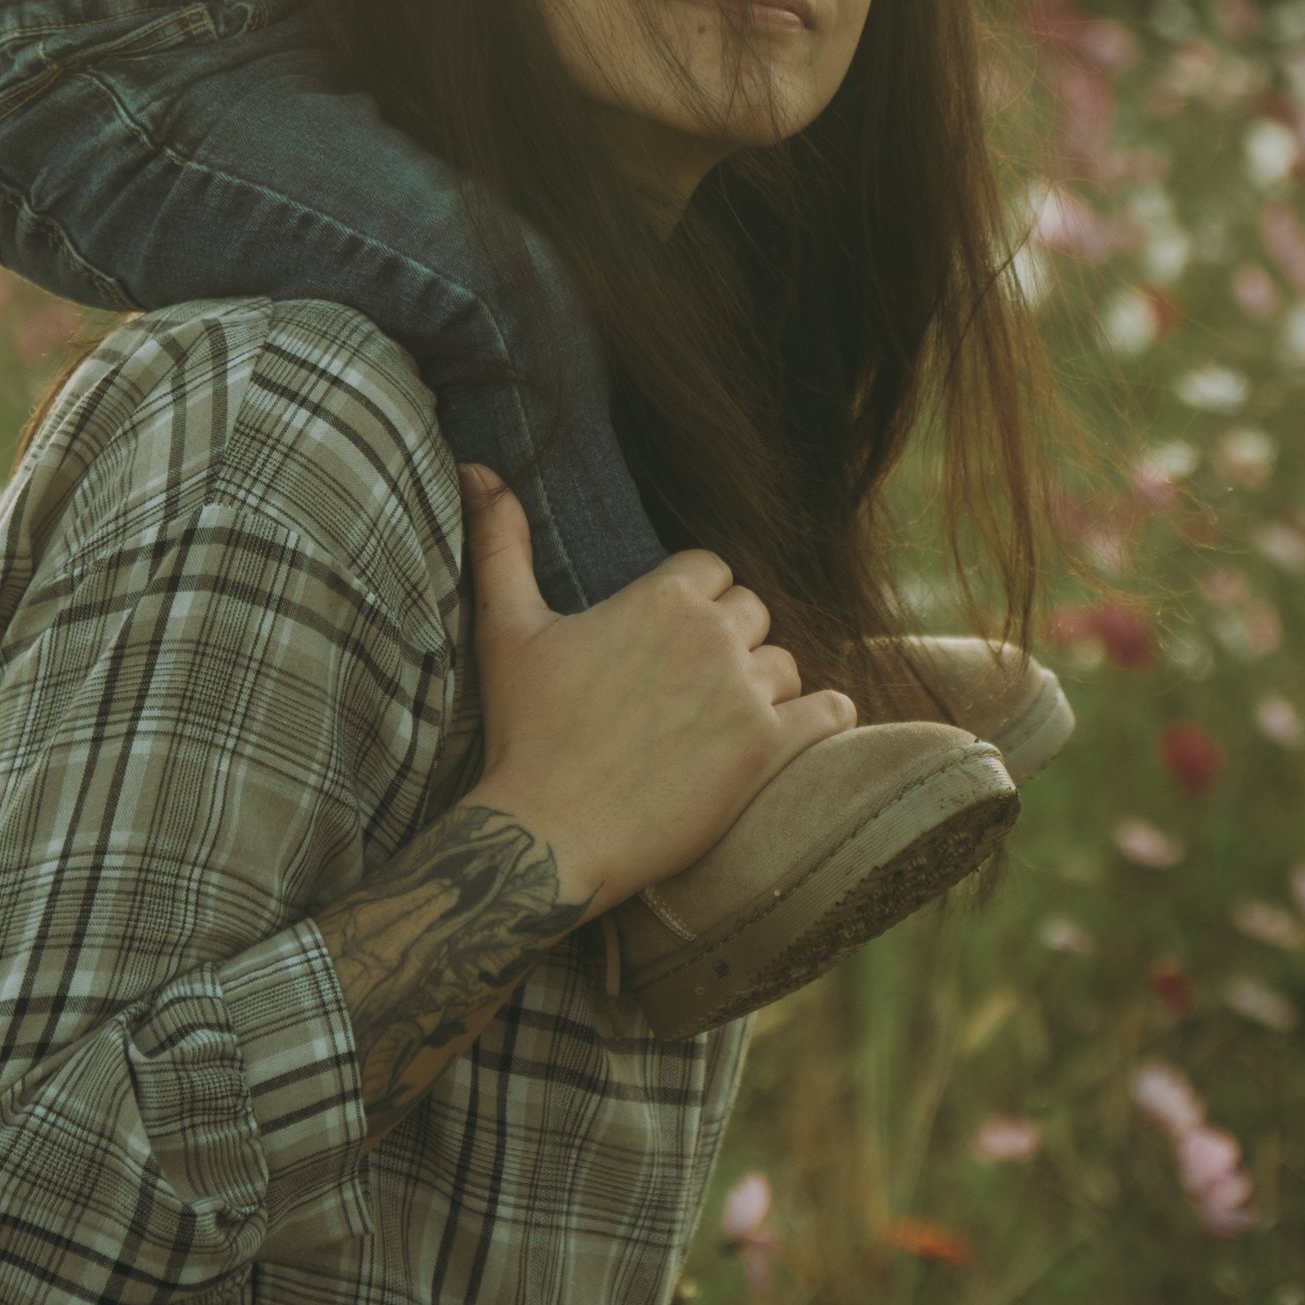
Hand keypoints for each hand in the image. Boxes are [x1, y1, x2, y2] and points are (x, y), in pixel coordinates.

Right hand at [456, 467, 855, 916]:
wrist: (547, 836)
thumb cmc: (525, 733)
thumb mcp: (506, 627)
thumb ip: (500, 541)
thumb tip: (476, 468)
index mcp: (662, 596)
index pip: (713, 568)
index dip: (694, 599)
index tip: (670, 637)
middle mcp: (712, 634)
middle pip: (753, 610)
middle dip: (730, 639)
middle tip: (694, 684)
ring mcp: (745, 693)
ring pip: (785, 663)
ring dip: (763, 685)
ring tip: (725, 720)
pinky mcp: (769, 751)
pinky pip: (828, 712)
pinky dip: (823, 717)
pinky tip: (800, 729)